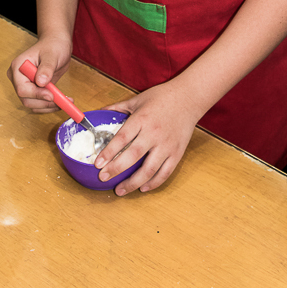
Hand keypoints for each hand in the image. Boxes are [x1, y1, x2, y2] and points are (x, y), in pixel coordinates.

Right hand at [8, 37, 72, 111]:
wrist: (56, 45)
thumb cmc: (53, 46)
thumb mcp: (52, 55)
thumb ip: (46, 68)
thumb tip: (41, 82)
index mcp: (18, 67)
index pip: (22, 88)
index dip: (37, 94)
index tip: (52, 95)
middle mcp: (18, 78)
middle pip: (27, 100)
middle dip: (45, 103)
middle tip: (63, 101)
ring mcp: (25, 85)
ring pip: (33, 104)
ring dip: (49, 106)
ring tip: (66, 101)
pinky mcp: (33, 91)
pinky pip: (39, 103)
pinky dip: (50, 105)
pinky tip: (62, 100)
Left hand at [95, 81, 199, 196]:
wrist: (189, 98)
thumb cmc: (162, 97)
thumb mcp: (137, 99)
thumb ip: (118, 108)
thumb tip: (100, 111)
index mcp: (142, 119)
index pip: (122, 138)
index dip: (109, 152)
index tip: (97, 163)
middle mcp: (153, 133)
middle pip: (133, 156)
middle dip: (116, 169)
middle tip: (103, 178)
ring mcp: (166, 145)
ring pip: (149, 169)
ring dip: (133, 183)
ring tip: (120, 190)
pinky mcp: (177, 153)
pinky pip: (165, 172)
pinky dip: (153, 183)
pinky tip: (142, 188)